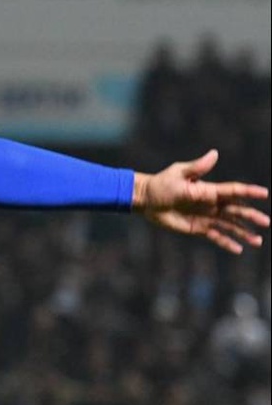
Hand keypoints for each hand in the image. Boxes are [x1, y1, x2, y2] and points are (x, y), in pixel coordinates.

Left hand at [133, 150, 269, 253]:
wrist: (145, 199)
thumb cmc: (162, 183)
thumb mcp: (179, 174)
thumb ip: (198, 167)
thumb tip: (215, 154)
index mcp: (209, 190)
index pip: (233, 191)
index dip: (249, 192)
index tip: (264, 193)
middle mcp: (211, 204)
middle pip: (236, 210)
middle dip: (251, 216)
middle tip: (266, 222)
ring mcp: (205, 217)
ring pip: (229, 226)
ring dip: (243, 233)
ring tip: (257, 242)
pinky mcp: (197, 228)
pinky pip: (215, 236)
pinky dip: (226, 243)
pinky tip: (238, 250)